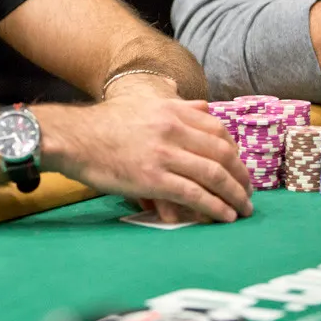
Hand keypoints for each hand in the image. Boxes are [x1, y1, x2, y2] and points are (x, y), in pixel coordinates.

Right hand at [43, 75, 252, 222]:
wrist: (73, 137)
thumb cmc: (103, 124)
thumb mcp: (142, 104)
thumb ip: (176, 106)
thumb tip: (204, 106)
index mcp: (171, 110)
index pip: (218, 131)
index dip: (236, 152)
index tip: (241, 168)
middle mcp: (172, 129)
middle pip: (222, 154)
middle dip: (241, 176)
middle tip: (248, 192)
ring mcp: (164, 155)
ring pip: (213, 176)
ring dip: (235, 195)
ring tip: (243, 209)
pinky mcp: (153, 179)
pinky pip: (195, 195)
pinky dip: (215, 207)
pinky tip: (224, 216)